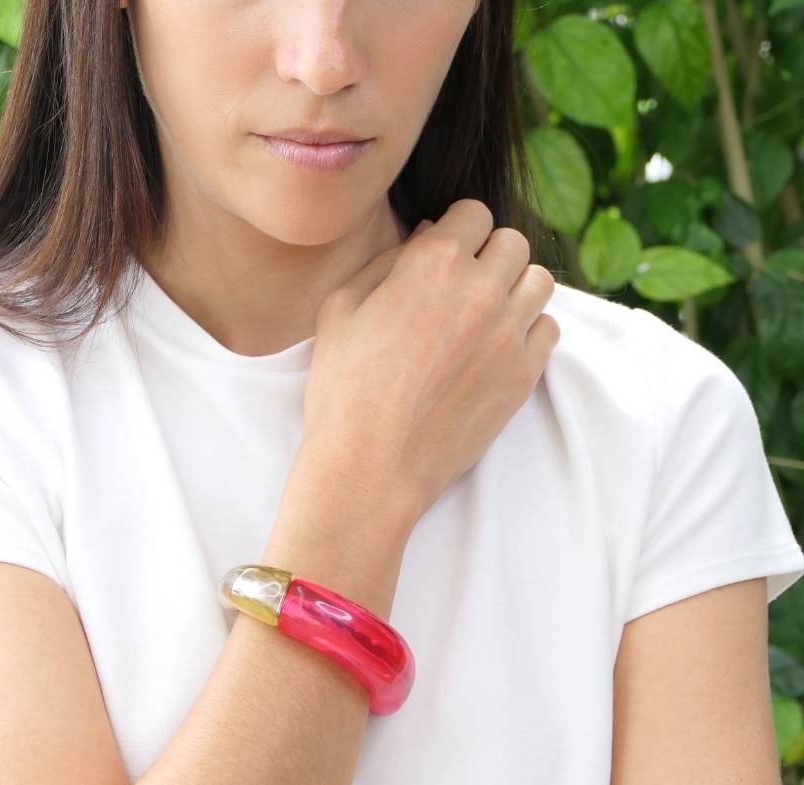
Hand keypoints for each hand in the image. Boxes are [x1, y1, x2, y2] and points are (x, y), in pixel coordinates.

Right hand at [301, 198, 558, 522]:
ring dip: (516, 288)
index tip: (447, 253)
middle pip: (512, 242)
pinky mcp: (524, 374)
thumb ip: (385, 263)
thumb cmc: (343, 389)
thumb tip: (425, 237)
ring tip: (487, 314)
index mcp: (433, 262)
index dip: (457, 230)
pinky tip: (499, 347)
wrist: (371, 465)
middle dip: (489, 255)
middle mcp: (481, 288)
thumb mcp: (340, 310)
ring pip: (539, 281)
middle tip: (465, 286)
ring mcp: (509, 333)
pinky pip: (550, 329)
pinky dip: (530, 330)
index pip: (473, 213)